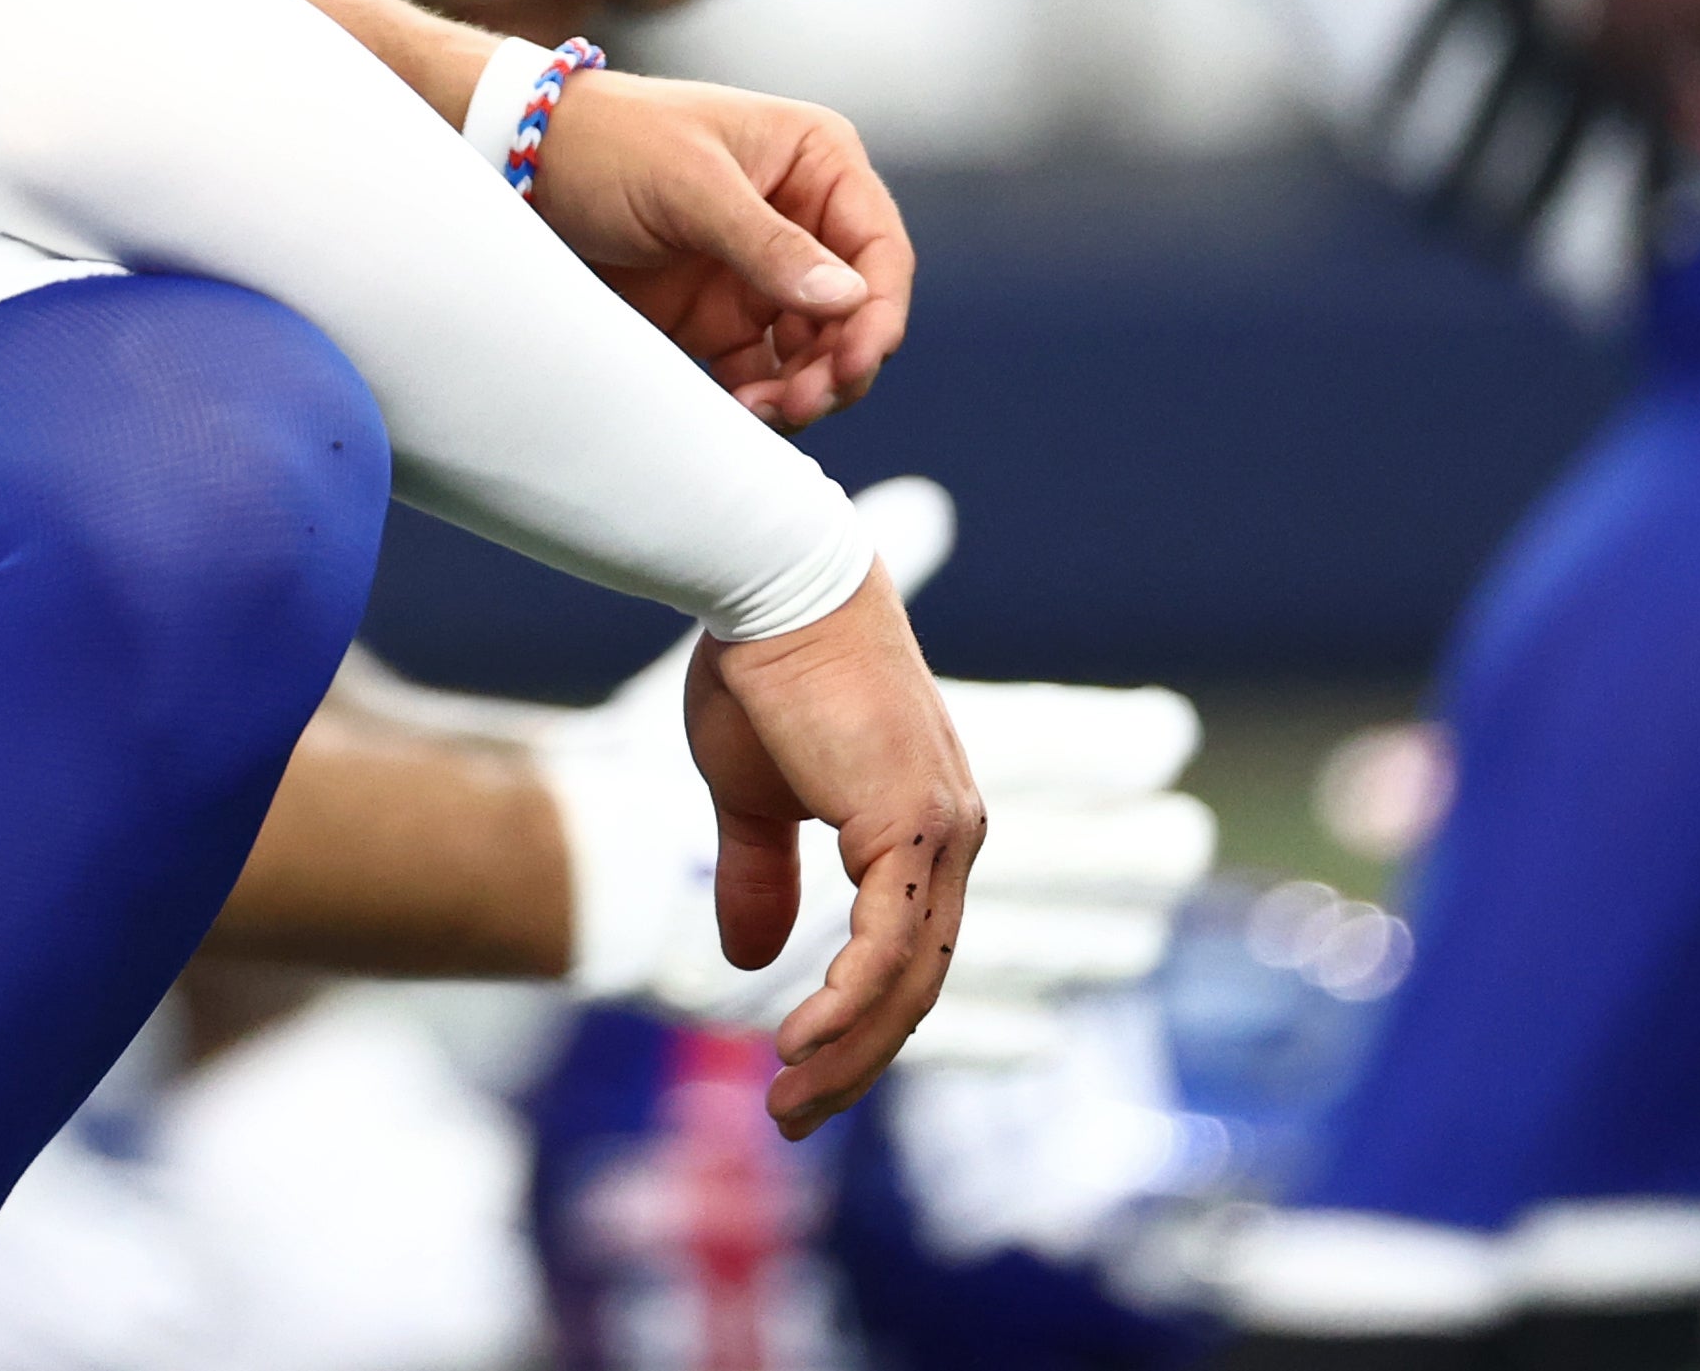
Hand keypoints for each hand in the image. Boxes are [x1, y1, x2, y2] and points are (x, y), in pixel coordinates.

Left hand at [527, 71, 907, 423]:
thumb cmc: (608, 141)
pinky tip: (741, 414)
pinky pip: (764, 373)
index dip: (879, 311)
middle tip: (804, 401)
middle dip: (841, 362)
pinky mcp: (720, 317)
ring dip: (805, 389)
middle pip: (856, 312)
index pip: (879, 249)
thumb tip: (850, 299)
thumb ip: (767, 244)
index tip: (856, 362)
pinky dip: (764, 400)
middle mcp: (802, 219)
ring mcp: (762, 273)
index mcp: (817, 163)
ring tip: (767, 413)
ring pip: (816, 351)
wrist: (517, 164)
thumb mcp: (689, 183)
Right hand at [684, 572, 979, 1131]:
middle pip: (914, 983)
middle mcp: (949, 833)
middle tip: (795, 1115)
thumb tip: (753, 957)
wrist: (769, 584)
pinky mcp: (914, 825)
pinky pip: (889, 944)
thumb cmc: (758, 669)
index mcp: (917, 826)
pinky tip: (802, 1040)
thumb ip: (760, 874)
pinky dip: (849, 1002)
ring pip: (908, 979)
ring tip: (790, 1101)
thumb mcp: (750, 795)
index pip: (902, 952)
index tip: (802, 1069)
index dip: (855, 1020)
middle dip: (854, 1060)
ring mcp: (941, 830)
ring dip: (848, 1050)